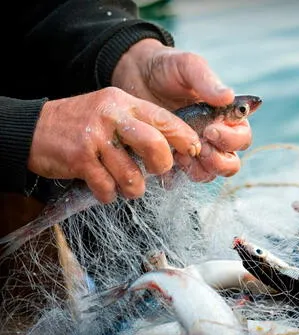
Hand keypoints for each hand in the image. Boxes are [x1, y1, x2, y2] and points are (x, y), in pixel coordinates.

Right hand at [28, 87, 200, 202]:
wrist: (32, 129)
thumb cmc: (81, 125)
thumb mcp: (111, 111)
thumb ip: (140, 124)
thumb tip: (176, 148)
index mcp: (124, 103)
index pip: (165, 120)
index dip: (185, 139)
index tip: (193, 153)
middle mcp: (112, 116)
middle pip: (155, 145)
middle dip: (162, 166)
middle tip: (157, 172)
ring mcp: (95, 137)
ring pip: (132, 175)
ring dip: (134, 188)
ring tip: (127, 185)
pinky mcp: (80, 159)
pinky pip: (108, 187)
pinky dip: (109, 194)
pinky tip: (104, 188)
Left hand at [111, 39, 251, 181]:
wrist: (134, 73)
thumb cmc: (166, 67)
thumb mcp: (187, 66)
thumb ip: (207, 81)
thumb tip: (229, 96)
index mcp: (226, 116)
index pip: (243, 137)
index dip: (232, 139)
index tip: (211, 129)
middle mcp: (214, 136)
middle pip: (231, 162)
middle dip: (219, 160)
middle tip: (200, 145)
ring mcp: (194, 149)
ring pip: (210, 173)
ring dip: (200, 169)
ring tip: (181, 155)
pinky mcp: (174, 158)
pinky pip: (183, 177)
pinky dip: (178, 175)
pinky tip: (166, 160)